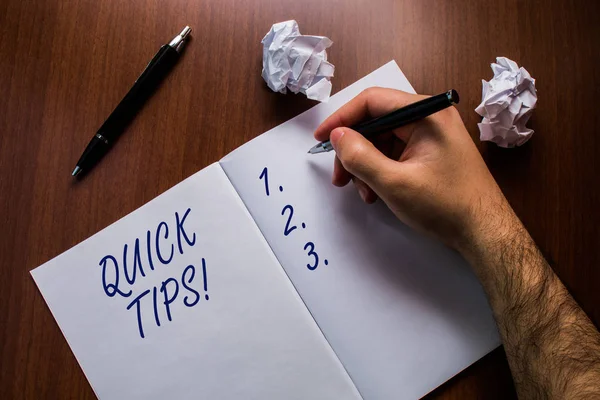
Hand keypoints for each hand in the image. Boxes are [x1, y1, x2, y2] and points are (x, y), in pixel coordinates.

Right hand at [314, 87, 509, 252]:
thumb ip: (360, 157)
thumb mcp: (394, 183)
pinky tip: (376, 192)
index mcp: (427, 114)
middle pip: (376, 122)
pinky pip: (395, 153)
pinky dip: (380, 171)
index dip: (342, 118)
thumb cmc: (447, 205)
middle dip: (353, 149)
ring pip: (383, 140)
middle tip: (339, 176)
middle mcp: (430, 118)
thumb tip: (337, 136)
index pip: (373, 101)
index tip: (322, 138)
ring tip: (363, 192)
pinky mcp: (431, 152)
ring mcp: (432, 136)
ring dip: (365, 165)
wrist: (484, 232)